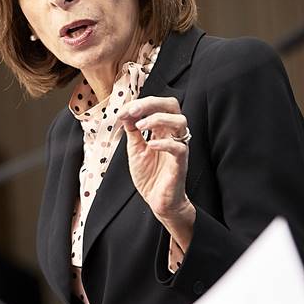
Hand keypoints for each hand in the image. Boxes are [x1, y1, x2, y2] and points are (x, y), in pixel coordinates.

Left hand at [120, 96, 193, 237]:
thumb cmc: (150, 176)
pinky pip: (178, 148)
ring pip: (181, 121)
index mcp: (162, 130)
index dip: (140, 104)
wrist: (158, 201)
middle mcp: (172, 135)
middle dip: (152, 103)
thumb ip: (132, 132)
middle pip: (173, 105)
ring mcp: (178, 148)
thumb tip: (125, 114)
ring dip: (158, 119)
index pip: (158, 105)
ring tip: (140, 126)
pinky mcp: (180, 163)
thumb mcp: (135, 150)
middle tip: (133, 110)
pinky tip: (150, 144)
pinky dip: (164, 143)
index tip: (123, 112)